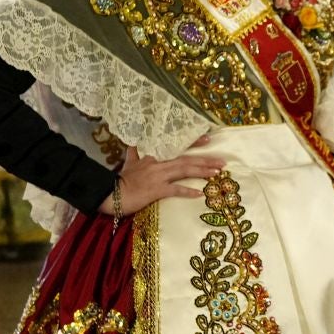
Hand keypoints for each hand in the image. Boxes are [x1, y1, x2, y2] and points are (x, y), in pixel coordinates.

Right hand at [109, 136, 226, 217]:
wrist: (111, 193)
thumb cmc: (121, 179)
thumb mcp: (128, 162)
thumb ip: (133, 152)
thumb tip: (132, 143)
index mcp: (154, 156)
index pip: (177, 147)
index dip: (194, 142)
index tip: (208, 139)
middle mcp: (159, 163)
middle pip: (186, 160)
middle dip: (206, 160)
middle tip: (222, 162)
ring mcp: (158, 176)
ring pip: (184, 171)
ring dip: (202, 172)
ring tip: (217, 173)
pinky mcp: (156, 190)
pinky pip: (175, 190)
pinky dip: (187, 191)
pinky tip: (199, 194)